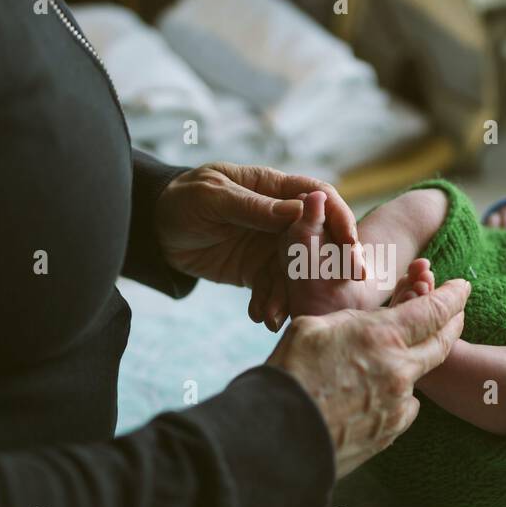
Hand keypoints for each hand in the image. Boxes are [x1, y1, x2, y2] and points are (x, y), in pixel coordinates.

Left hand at [154, 163, 362, 331]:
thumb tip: (297, 211)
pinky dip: (270, 304)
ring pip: (298, 271)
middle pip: (320, 239)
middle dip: (333, 265)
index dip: (339, 219)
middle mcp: (281, 218)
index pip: (320, 199)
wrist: (154, 228)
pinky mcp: (257, 271)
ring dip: (294, 294)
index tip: (350, 245)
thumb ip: (252, 206)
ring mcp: (271, 247)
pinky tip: (261, 318)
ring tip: (277, 315)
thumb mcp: (212, 198)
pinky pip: (273, 289)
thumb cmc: (182, 199)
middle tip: (343, 289)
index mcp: (274, 188)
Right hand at [266, 278, 469, 476]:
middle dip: (453, 325)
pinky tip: (369, 397)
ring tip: (387, 361)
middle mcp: (399, 369)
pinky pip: (403, 407)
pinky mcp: (391, 432)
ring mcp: (398, 404)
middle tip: (458, 314)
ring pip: (418, 377)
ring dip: (412, 364)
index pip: (433, 311)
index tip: (463, 287)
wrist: (279, 437)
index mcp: (381, 336)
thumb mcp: (312, 328)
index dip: (453, 297)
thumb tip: (365, 327)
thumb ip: (350, 323)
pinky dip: (394, 396)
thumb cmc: (288, 375)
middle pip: (442, 344)